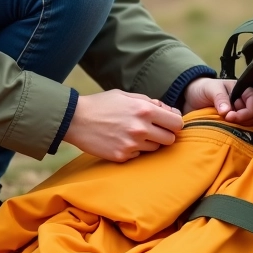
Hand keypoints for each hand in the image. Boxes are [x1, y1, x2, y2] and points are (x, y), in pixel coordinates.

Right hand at [64, 90, 182, 162]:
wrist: (75, 119)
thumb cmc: (102, 104)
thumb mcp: (126, 96)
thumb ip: (150, 102)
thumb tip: (170, 110)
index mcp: (145, 110)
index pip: (176, 122)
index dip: (174, 122)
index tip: (168, 123)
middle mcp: (141, 129)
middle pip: (170, 139)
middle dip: (164, 134)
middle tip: (153, 130)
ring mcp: (132, 144)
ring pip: (155, 148)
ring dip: (149, 142)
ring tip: (133, 133)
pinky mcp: (122, 156)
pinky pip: (138, 155)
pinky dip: (134, 149)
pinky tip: (121, 140)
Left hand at [182, 77, 252, 124]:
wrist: (190, 98)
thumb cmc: (202, 88)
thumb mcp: (210, 89)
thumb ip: (219, 98)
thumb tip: (227, 112)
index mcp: (242, 90)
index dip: (246, 111)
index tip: (230, 116)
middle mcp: (243, 103)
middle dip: (244, 120)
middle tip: (228, 120)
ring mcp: (239, 114)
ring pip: (250, 124)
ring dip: (240, 127)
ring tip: (226, 125)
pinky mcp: (233, 124)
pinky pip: (241, 130)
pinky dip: (236, 132)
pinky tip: (226, 131)